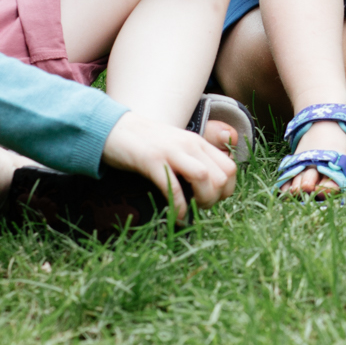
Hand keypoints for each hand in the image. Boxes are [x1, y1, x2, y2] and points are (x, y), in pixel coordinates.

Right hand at [100, 112, 235, 222]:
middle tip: (200, 207)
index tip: (213, 200)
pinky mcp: (151, 160)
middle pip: (222, 176)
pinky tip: (176, 216)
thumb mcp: (176, 147)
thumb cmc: (145, 143)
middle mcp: (190, 145)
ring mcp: (172, 151)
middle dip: (215, 199)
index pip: (231, 168)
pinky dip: (178, 205)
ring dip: (202, 200)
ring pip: (204, 177)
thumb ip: (192, 161)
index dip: (228, 190)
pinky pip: (173, 186)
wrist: (114, 128)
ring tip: (192, 211)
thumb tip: (206, 189)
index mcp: (198, 143)